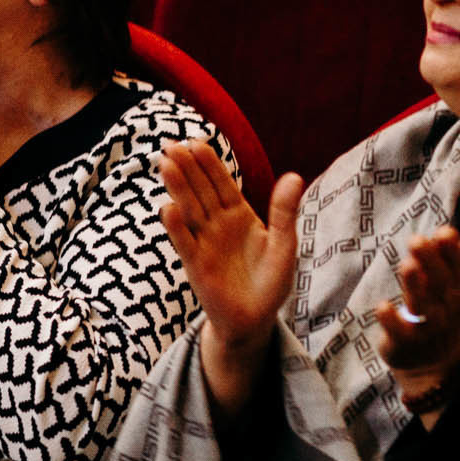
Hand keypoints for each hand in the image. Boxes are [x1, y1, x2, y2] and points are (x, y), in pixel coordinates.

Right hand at [160, 141, 303, 416]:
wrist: (254, 319)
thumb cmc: (270, 281)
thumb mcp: (284, 244)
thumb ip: (284, 211)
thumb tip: (294, 175)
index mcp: (238, 214)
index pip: (221, 182)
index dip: (209, 163)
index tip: (196, 141)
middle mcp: (216, 224)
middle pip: (200, 190)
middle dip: (186, 168)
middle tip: (171, 144)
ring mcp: (204, 242)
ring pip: (189, 210)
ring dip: (177, 188)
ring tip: (165, 164)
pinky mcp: (196, 265)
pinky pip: (185, 242)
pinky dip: (176, 226)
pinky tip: (167, 209)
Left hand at [371, 219, 459, 402]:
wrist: (437, 364)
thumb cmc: (447, 309)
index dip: (452, 251)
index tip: (444, 232)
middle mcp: (447, 306)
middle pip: (440, 282)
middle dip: (430, 262)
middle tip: (416, 240)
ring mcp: (427, 326)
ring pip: (422, 305)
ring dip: (415, 286)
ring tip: (407, 265)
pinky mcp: (404, 341)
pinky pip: (399, 331)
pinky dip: (391, 320)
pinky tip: (382, 306)